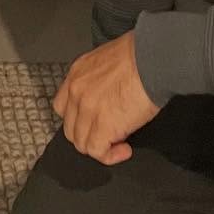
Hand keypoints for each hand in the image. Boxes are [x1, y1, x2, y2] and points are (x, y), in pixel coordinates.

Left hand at [53, 31, 159, 164]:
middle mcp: (76, 91)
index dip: (78, 120)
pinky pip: (98, 152)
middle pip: (70, 129)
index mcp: (77, 74)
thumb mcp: (107, 62)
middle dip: (89, 136)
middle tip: (110, 136)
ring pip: (82, 144)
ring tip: (121, 143)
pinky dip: (111, 156)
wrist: (152, 60)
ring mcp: (87, 109)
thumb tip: (106, 99)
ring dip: (101, 149)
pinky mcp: (103, 126)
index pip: (62, 107)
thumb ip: (97, 82)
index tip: (94, 124)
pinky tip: (125, 149)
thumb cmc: (139, 57)